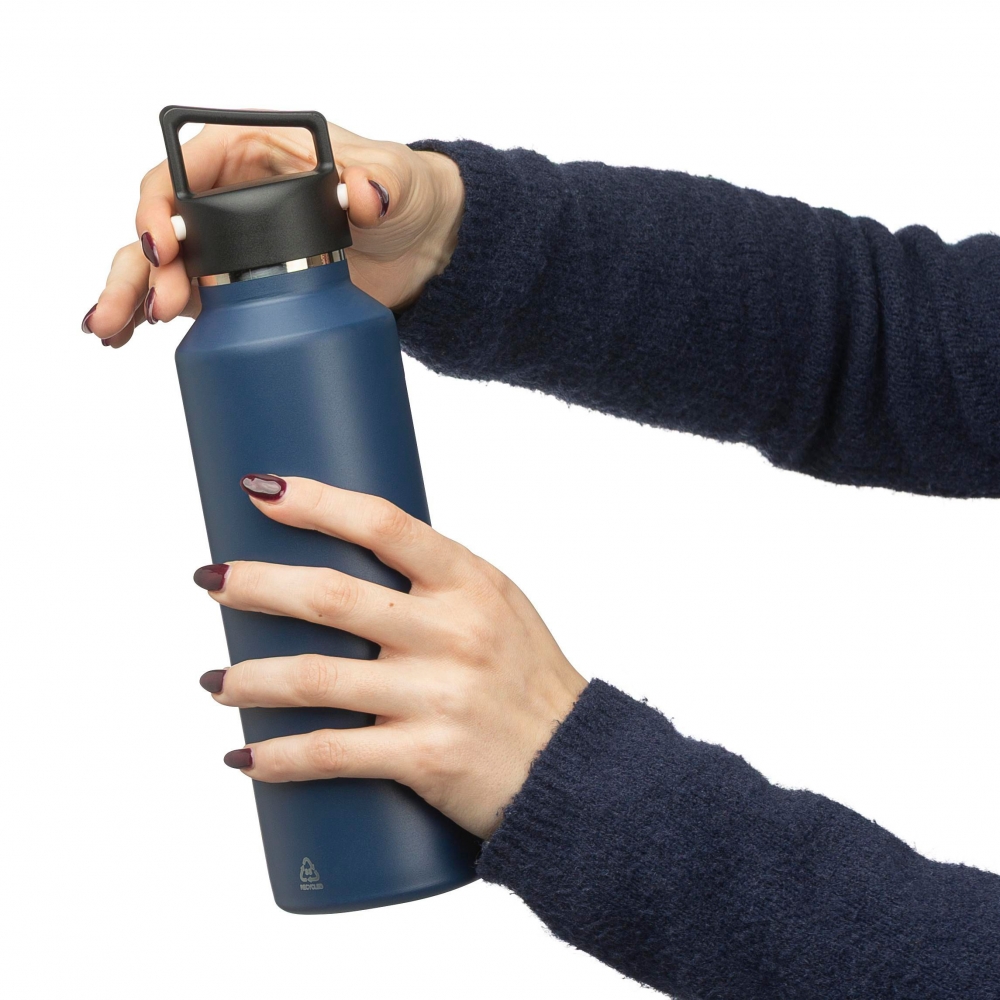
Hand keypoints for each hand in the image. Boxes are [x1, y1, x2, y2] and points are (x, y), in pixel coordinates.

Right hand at [81, 121, 463, 346]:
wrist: (420, 248)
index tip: (162, 245)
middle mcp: (225, 196)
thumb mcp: (394, 181)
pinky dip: (151, 316)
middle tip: (151, 309)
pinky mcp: (238, 287)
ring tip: (113, 332)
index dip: (161, 207)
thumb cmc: (401, 194)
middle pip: (163, 227)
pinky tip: (126, 340)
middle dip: (142, 267)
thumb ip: (379, 183)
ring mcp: (228, 245)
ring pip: (162, 266)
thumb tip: (364, 194)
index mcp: (247, 153)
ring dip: (132, 296)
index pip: (182, 173)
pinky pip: (185, 297)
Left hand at [194, 476, 587, 839]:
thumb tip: (345, 561)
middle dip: (256, 584)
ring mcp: (438, 695)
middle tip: (212, 582)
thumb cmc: (525, 678)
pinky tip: (245, 757)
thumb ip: (432, 584)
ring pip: (314, 677)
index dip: (315, 501)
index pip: (383, 523)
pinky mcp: (425, 757)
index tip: (261, 490)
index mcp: (469, 582)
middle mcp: (454, 632)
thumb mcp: (495, 607)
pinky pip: (331, 753)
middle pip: (331, 596)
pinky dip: (277, 757)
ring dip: (248, 679)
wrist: (571, 765)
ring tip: (214, 681)